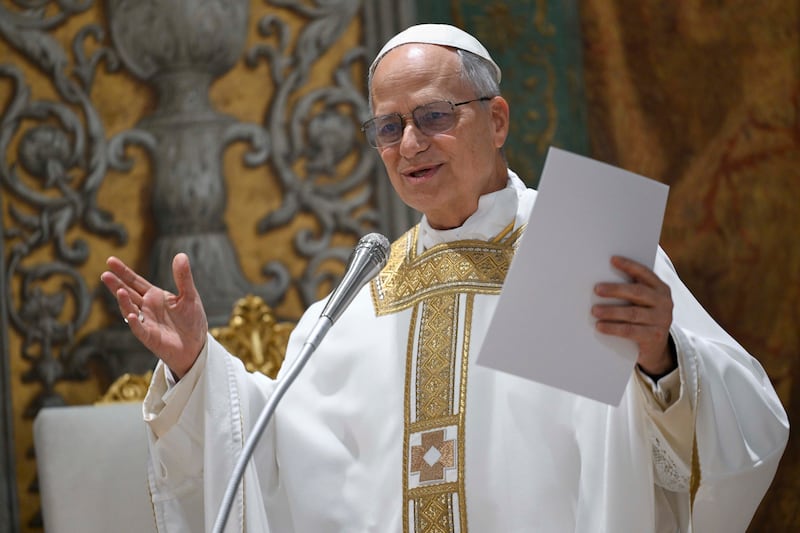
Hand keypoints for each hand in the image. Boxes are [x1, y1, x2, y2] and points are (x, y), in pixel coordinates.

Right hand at [101, 253, 207, 378]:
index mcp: (154, 296)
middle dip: (116, 284)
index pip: (135, 281)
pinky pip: (140, 329)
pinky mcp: (150, 337)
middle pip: (128, 294)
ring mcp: (146, 322)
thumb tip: (181, 255)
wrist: (196, 345)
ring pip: (130, 310)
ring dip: (124, 302)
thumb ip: (183, 277)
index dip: (123, 272)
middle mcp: (146, 308)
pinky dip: (135, 322)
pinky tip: (132, 315)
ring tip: (119, 290)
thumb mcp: (190, 296)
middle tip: (105, 274)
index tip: (110, 260)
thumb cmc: (191, 320)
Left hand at [592, 256, 675, 375]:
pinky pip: (631, 330)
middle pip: (637, 292)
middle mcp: (664, 302)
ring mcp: (661, 320)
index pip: (644, 273)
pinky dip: (613, 328)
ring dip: (611, 311)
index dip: (629, 266)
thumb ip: (631, 291)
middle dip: (616, 290)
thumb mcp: (641, 303)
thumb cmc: (642, 318)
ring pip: (632, 313)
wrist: (656, 348)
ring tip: (594, 310)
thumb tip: (601, 281)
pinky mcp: (655, 336)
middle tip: (596, 289)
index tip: (612, 260)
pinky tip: (600, 326)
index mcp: (660, 289)